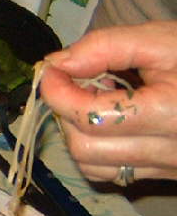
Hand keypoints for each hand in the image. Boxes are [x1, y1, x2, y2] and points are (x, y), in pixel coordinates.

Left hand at [40, 22, 176, 183]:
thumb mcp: (162, 40)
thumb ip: (106, 47)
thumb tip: (57, 64)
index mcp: (171, 115)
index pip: (90, 118)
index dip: (58, 92)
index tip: (50, 69)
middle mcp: (170, 153)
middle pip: (86, 149)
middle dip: (66, 113)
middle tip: (77, 81)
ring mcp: (169, 169)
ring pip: (94, 168)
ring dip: (79, 133)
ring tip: (99, 99)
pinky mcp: (168, 176)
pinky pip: (115, 173)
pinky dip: (98, 149)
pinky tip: (115, 119)